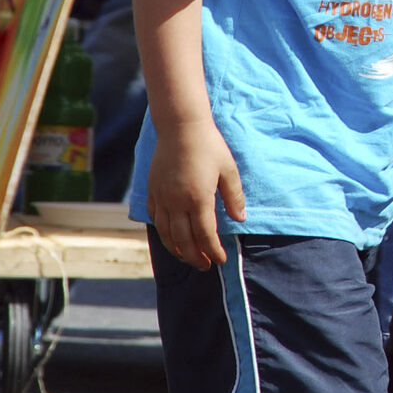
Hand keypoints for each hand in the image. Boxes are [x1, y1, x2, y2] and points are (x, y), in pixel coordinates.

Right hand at [145, 118, 244, 269]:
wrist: (180, 126)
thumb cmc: (209, 146)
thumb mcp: (229, 170)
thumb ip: (234, 197)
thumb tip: (240, 219)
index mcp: (198, 199)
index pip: (205, 236)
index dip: (213, 251)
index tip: (221, 260)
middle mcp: (177, 202)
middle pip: (184, 241)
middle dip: (195, 257)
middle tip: (205, 266)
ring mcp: (162, 197)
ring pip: (166, 234)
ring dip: (177, 250)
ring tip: (187, 257)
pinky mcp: (152, 190)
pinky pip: (155, 218)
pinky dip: (162, 232)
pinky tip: (169, 236)